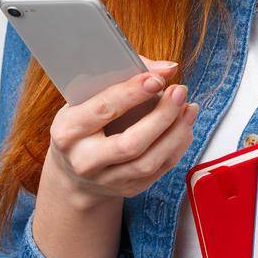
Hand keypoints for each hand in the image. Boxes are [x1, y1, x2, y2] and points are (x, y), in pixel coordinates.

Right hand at [45, 60, 199, 202]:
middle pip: (130, 143)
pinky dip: (178, 145)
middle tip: (179, 91)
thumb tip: (166, 69)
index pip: (104, 110)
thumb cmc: (85, 124)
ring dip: (176, 132)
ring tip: (189, 108)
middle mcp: (84, 160)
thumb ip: (124, 76)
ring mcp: (107, 180)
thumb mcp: (88, 98)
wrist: (75, 174)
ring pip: (149, 161)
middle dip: (161, 116)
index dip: (133, 93)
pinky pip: (160, 169)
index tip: (157, 79)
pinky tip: (185, 126)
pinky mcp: (128, 189)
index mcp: (68, 131)